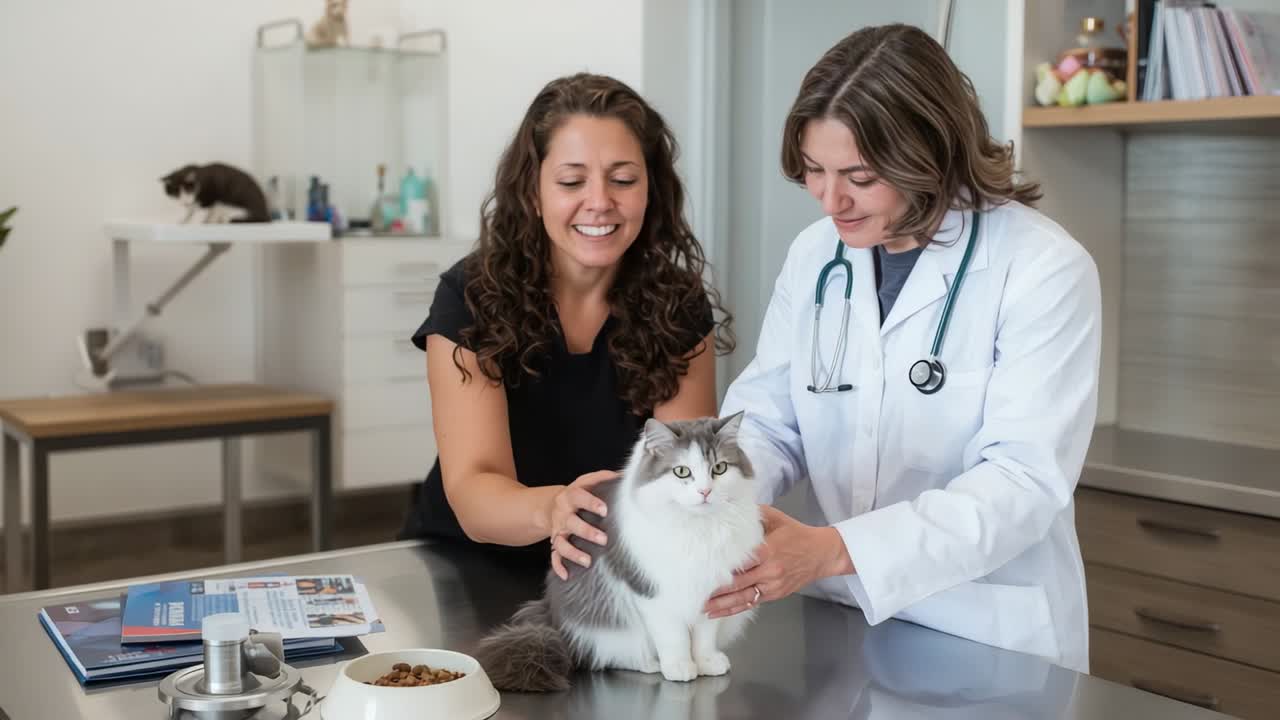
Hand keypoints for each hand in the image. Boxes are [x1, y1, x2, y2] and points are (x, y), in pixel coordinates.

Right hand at [546, 470, 615, 579]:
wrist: (554, 505)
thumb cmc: (577, 494)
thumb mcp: (586, 481)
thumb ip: (603, 478)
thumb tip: (624, 475)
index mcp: (570, 496)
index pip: (578, 497)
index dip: (590, 503)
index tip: (604, 509)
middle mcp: (562, 514)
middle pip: (571, 523)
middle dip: (586, 532)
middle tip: (603, 539)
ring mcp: (557, 530)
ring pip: (561, 543)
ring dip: (573, 553)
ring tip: (587, 561)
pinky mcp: (555, 542)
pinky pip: (554, 556)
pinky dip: (558, 566)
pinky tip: (566, 574)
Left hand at [704, 505, 853, 617]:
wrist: (822, 554)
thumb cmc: (797, 534)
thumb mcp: (776, 518)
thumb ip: (754, 514)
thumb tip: (730, 505)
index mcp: (768, 550)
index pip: (741, 562)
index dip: (722, 568)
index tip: (702, 570)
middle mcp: (770, 570)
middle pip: (738, 583)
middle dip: (715, 590)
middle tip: (695, 592)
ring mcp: (772, 585)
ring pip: (742, 597)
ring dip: (721, 604)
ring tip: (702, 607)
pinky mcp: (774, 595)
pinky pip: (750, 603)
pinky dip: (733, 608)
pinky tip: (718, 612)